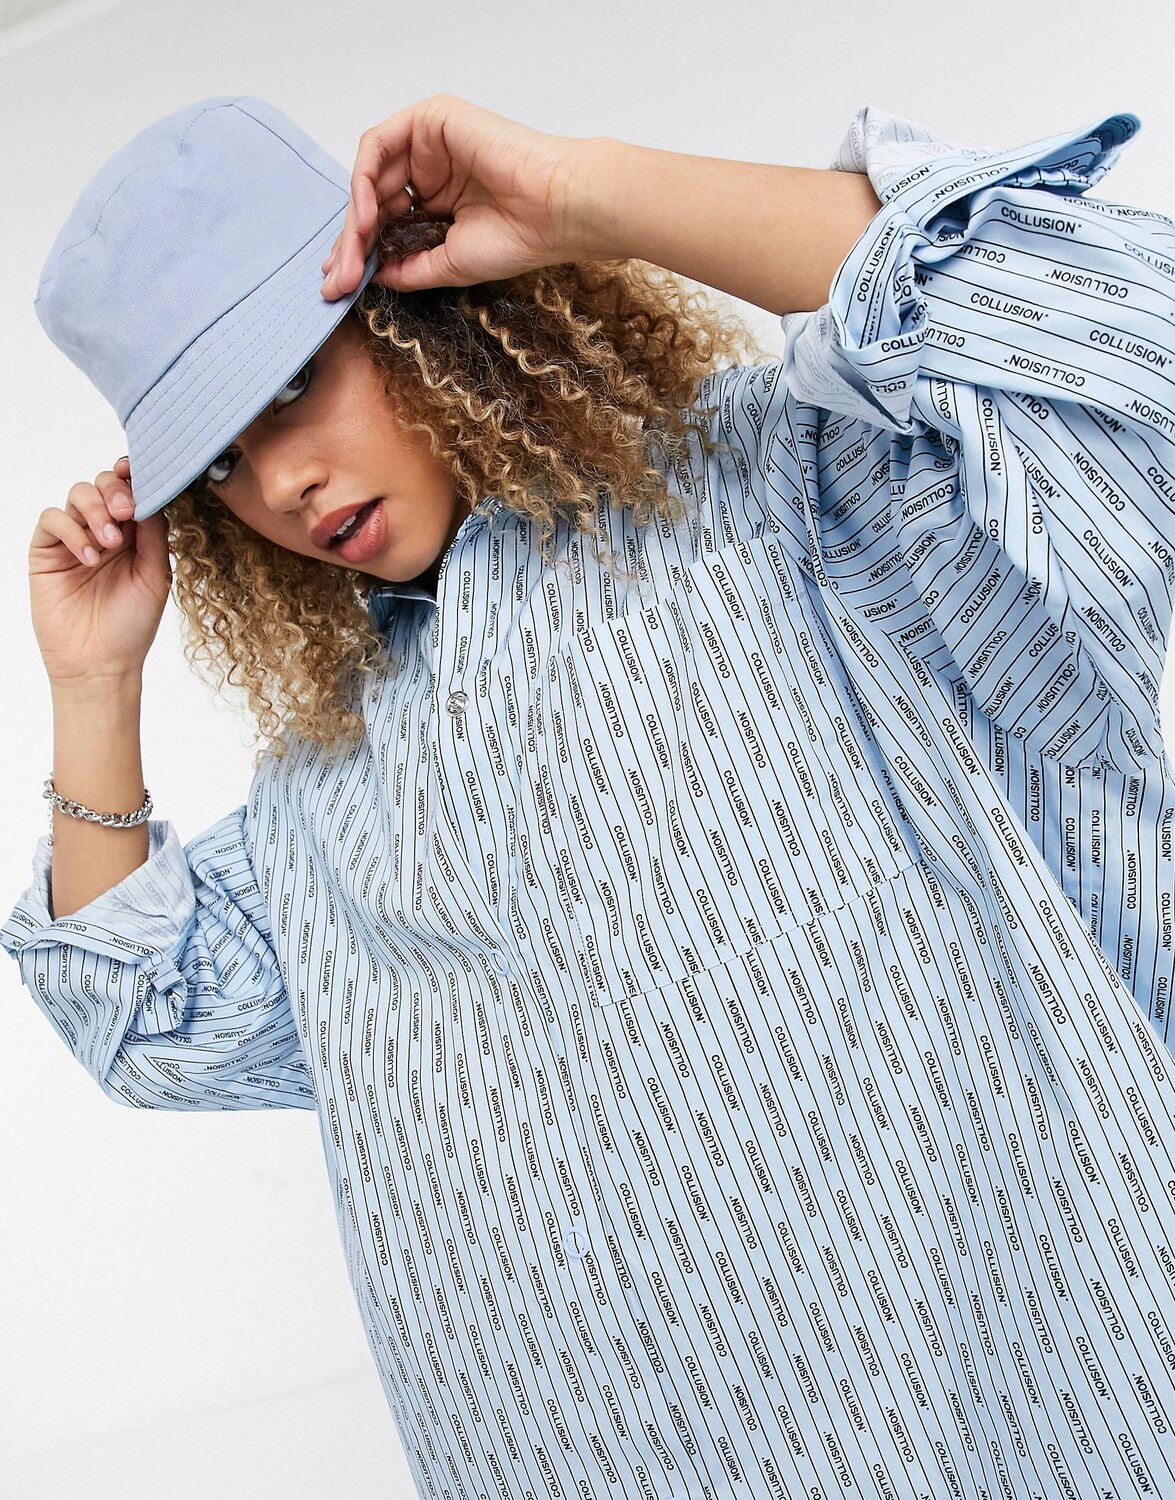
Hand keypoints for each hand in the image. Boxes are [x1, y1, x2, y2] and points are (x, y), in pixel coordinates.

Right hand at [30, 455, 171, 688]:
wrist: (100, 663)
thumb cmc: (131, 626)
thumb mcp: (155, 576)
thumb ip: (154, 535)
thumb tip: (153, 495)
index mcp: (135, 535)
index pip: (133, 492)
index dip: (135, 477)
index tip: (140, 473)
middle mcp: (104, 531)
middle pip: (104, 484)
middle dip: (115, 490)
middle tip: (126, 512)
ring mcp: (74, 539)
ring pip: (77, 495)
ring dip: (95, 510)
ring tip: (109, 542)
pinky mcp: (47, 552)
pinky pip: (52, 520)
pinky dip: (72, 532)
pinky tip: (89, 558)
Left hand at [319, 93, 601, 296]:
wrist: (554, 211)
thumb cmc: (517, 238)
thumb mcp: (448, 263)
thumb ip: (407, 267)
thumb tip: (371, 274)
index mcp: (439, 201)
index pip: (386, 224)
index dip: (360, 253)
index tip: (341, 284)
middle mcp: (430, 170)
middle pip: (372, 201)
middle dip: (350, 242)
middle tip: (337, 278)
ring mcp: (428, 143)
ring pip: (370, 176)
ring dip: (355, 217)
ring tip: (353, 254)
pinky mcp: (430, 119)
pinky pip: (380, 146)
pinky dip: (365, 181)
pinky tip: (368, 217)